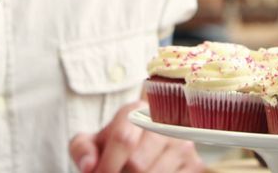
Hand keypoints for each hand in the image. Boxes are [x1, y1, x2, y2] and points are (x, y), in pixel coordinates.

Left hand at [69, 100, 203, 172]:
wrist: (139, 145)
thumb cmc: (112, 146)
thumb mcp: (90, 143)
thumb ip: (82, 150)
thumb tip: (89, 166)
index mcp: (136, 111)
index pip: (123, 139)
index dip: (107, 165)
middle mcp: (164, 123)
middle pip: (138, 163)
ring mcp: (183, 143)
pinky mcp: (195, 164)